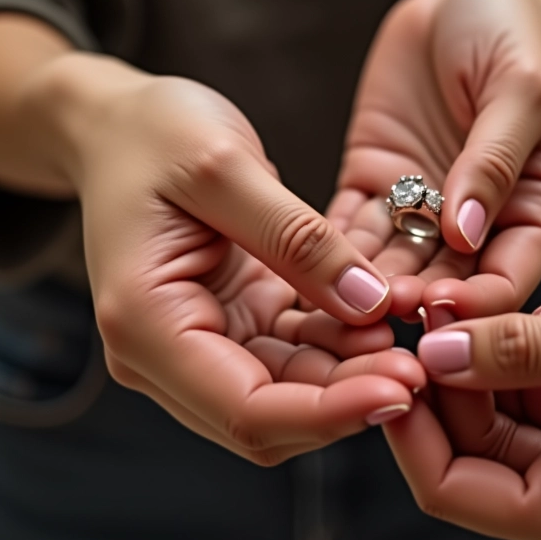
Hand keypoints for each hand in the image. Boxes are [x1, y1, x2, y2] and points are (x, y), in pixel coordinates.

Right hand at [33, 53, 422, 463]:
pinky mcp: (232, 317)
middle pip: (271, 412)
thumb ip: (296, 239)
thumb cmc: (153, 133)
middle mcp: (166, 349)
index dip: (328, 413)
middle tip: (420, 367)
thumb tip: (368, 304)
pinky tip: (375, 318)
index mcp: (146, 322)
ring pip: (288, 388)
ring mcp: (201, 337)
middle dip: (348, 398)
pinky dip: (336, 343)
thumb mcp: (223, 167)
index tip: (401, 390)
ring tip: (407, 341)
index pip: (244, 410)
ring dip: (349, 374)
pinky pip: (292, 349)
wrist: (120, 126)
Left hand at [332, 0, 540, 318]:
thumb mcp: (521, 89)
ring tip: (340, 298)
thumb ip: (495, 159)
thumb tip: (468, 230)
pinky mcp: (377, 184)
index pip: (510, 275)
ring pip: (395, 261)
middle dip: (413, 300)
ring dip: (369, 282)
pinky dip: (333, 247)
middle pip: (448, 281)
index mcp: (534, 209)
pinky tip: (307, 266)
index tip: (439, 308)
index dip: (478, 302)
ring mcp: (424, 206)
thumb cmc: (514, 36)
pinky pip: (353, 224)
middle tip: (379, 312)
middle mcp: (478, 222)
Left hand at [384, 291, 540, 539]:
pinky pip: (529, 396)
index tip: (392, 358)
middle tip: (432, 307)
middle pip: (465, 446)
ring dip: (479, 360)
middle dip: (442, 378)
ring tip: (480, 304)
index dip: (408, 424)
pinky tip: (536, 322)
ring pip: (492, 416)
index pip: (451, 488)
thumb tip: (437, 348)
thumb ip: (527, 350)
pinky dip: (519, 358)